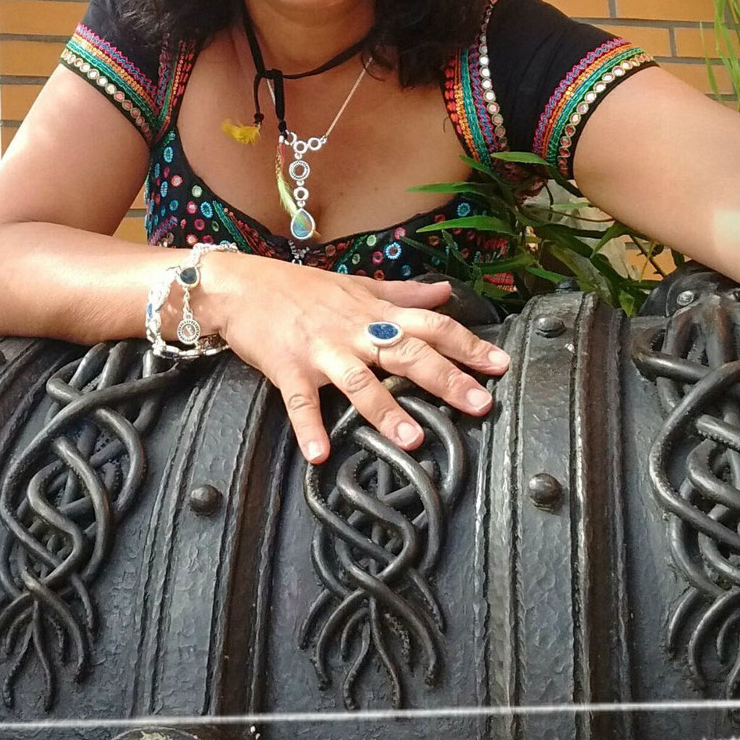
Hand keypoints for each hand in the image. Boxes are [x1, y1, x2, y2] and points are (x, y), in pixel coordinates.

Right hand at [199, 260, 509, 462]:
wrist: (240, 286)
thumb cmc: (300, 288)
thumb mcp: (357, 285)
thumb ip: (404, 294)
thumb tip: (446, 292)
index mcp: (375, 312)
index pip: (432, 326)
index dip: (468, 344)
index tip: (500, 366)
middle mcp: (354, 331)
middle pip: (408, 353)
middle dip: (446, 379)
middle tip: (479, 405)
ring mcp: (321, 351)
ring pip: (360, 381)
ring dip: (385, 410)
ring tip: (411, 440)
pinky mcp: (287, 368)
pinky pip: (300, 402)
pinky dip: (309, 428)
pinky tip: (319, 454)